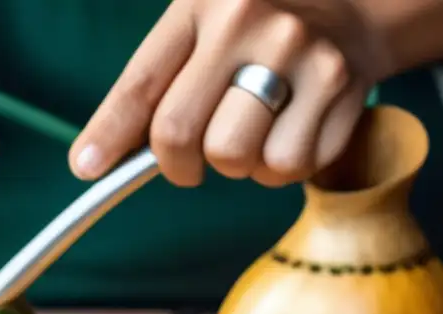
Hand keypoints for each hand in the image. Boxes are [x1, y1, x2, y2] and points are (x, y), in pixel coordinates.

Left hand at [69, 0, 392, 188]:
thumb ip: (153, 85)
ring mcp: (299, 54)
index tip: (86, 168)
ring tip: (250, 133)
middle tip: (190, 161)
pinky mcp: (340, 88)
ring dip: (236, 166)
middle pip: (180, 136)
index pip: (140, 85)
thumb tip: (94, 161)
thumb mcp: (199, 25)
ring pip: (236, 159)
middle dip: (178, 164)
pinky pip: (289, 167)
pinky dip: (279, 168)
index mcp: (201, 4)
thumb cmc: (256, 28)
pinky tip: (286, 134)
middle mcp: (249, 23)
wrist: (356, 4)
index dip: (107, 135)